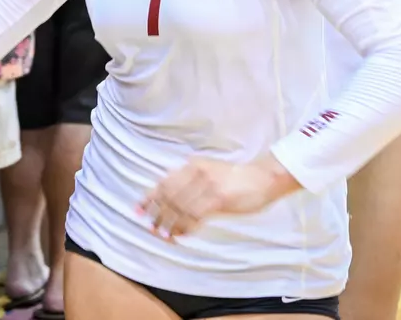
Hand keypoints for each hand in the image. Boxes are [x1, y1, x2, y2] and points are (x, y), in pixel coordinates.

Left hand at [140, 153, 297, 239]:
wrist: (263, 177)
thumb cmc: (237, 178)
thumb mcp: (211, 172)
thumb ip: (192, 182)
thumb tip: (171, 200)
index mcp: (193, 165)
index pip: (164, 182)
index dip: (149, 198)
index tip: (137, 210)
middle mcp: (197, 172)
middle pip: (169, 196)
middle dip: (157, 214)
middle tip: (151, 228)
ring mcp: (207, 185)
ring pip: (180, 208)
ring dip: (169, 224)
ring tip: (163, 235)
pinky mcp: (218, 198)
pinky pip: (195, 215)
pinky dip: (185, 227)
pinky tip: (181, 234)